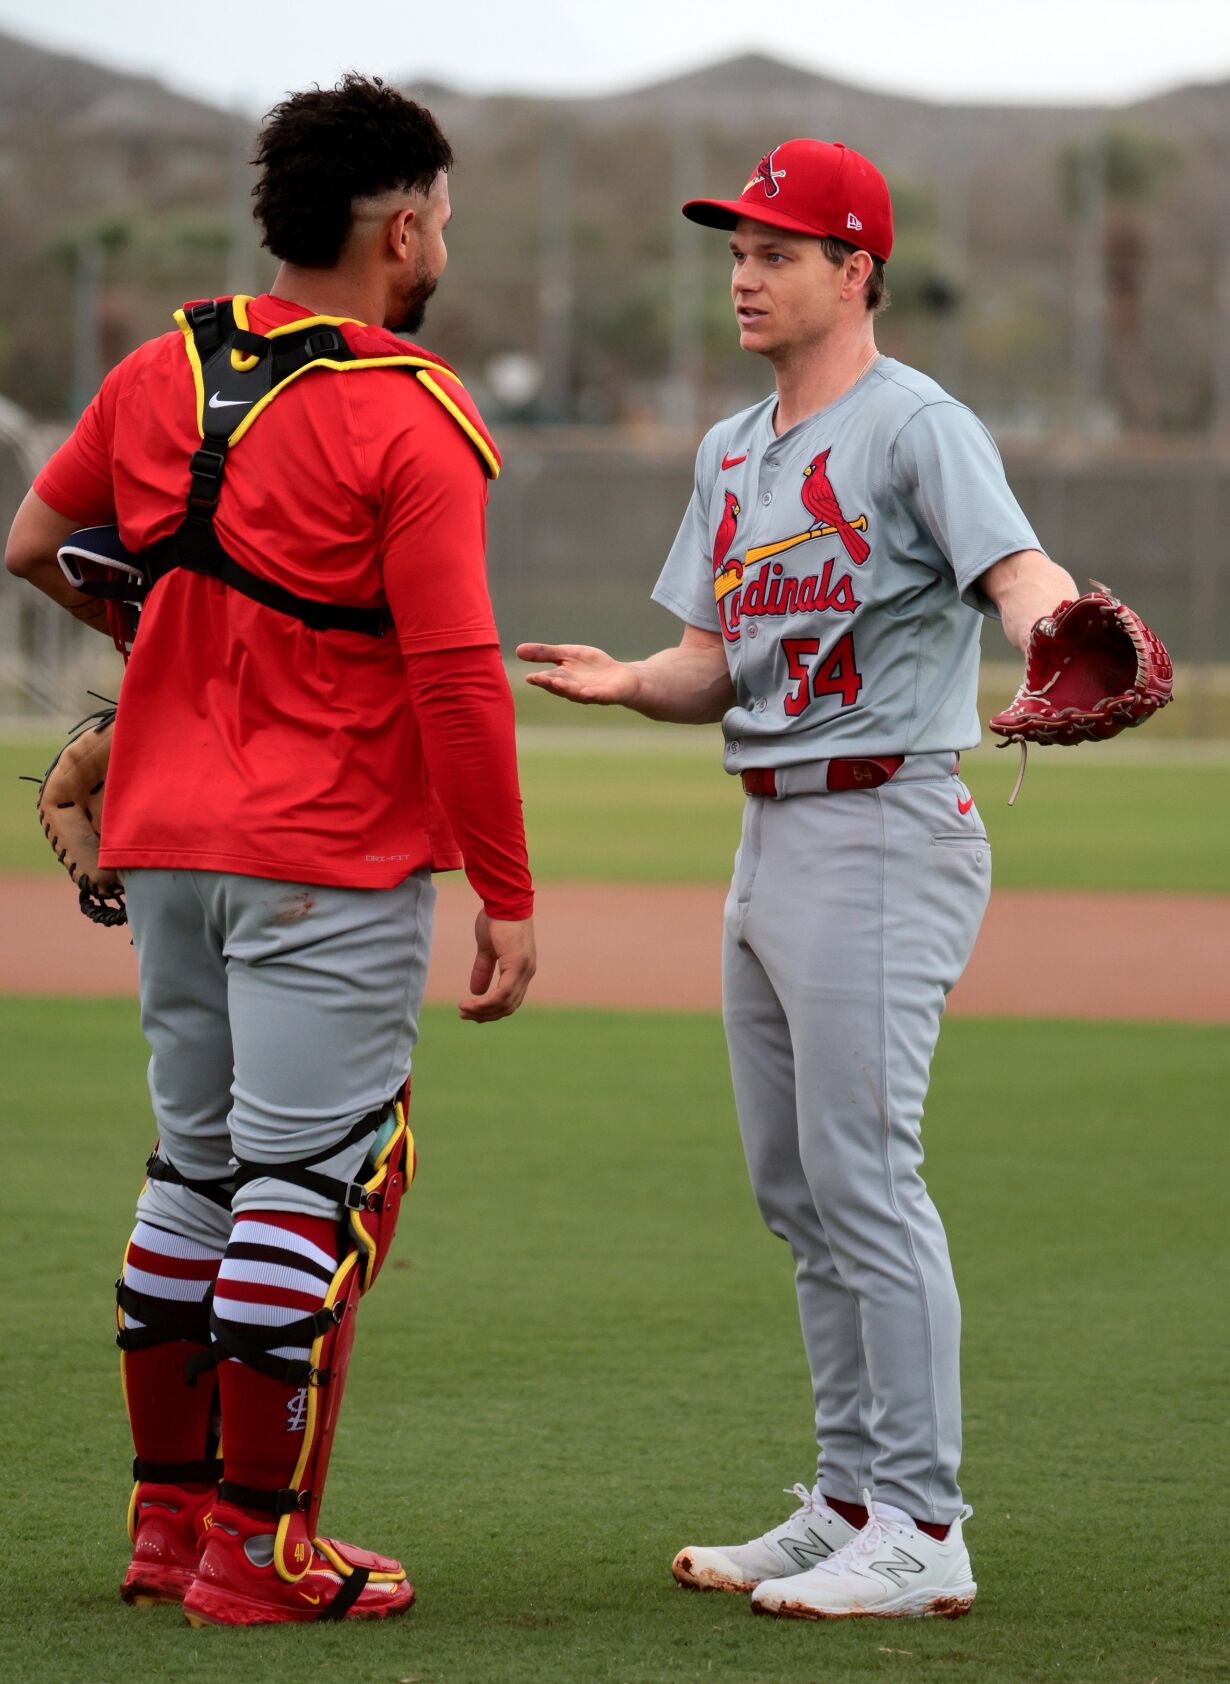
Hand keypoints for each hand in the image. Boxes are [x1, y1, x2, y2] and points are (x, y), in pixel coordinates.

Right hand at [459, 912, 536, 1022]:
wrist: (503, 900)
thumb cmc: (496, 919)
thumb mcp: (487, 949)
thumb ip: (483, 969)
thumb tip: (475, 990)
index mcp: (521, 969)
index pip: (509, 1000)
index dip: (491, 1009)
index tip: (471, 1011)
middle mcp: (526, 972)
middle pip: (508, 1006)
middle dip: (485, 1014)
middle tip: (464, 1014)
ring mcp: (524, 970)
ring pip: (505, 1003)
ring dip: (483, 1010)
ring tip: (463, 1009)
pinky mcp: (517, 965)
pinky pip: (503, 994)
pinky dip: (487, 1002)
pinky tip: (472, 1003)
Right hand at [516, 642, 641, 706]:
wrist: (622, 678)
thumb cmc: (593, 667)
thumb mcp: (568, 654)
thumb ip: (546, 653)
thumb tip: (517, 650)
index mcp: (563, 678)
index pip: (548, 678)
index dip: (540, 679)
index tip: (529, 677)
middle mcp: (574, 688)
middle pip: (560, 686)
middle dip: (550, 683)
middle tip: (538, 679)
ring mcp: (590, 693)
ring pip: (576, 692)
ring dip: (566, 689)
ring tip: (556, 683)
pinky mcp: (607, 695)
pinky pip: (599, 696)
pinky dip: (592, 695)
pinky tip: (586, 692)